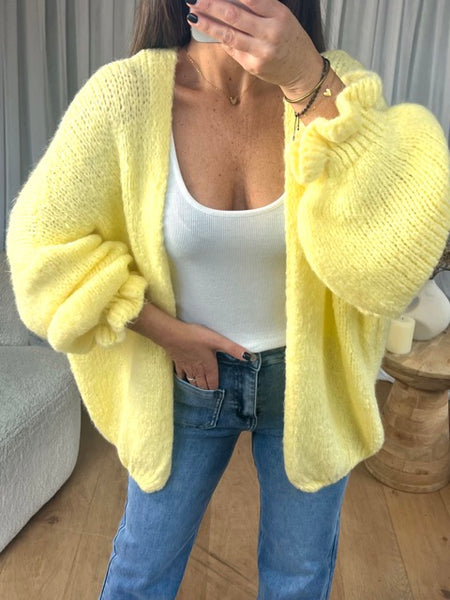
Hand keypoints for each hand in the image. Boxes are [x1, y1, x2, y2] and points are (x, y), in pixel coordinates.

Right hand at [165, 321, 254, 389]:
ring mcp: (187, 368)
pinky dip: (185, 380)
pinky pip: (182, 376)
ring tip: (201, 393)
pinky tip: (185, 381)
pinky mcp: (178, 363)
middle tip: (212, 399)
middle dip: (208, 392)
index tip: (220, 396)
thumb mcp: (218, 341)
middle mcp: (198, 370)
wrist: (172, 334)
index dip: (217, 391)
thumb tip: (251, 357)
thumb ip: (234, 349)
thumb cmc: (196, 336)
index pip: (214, 384)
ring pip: (193, 382)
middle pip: (203, 386)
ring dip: (198, 388)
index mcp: (209, 367)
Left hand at [186, 0, 322, 90]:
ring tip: (192, 15)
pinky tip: (209, 30)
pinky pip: (232, 49)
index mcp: (279, 15)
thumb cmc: (289, 38)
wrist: (301, 69)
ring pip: (229, 35)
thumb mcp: (281, 16)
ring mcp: (261, 52)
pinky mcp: (253, 66)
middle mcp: (270, 33)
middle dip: (211, 5)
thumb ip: (259, 8)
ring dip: (208, 24)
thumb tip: (229, 0)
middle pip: (234, 16)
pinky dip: (220, 39)